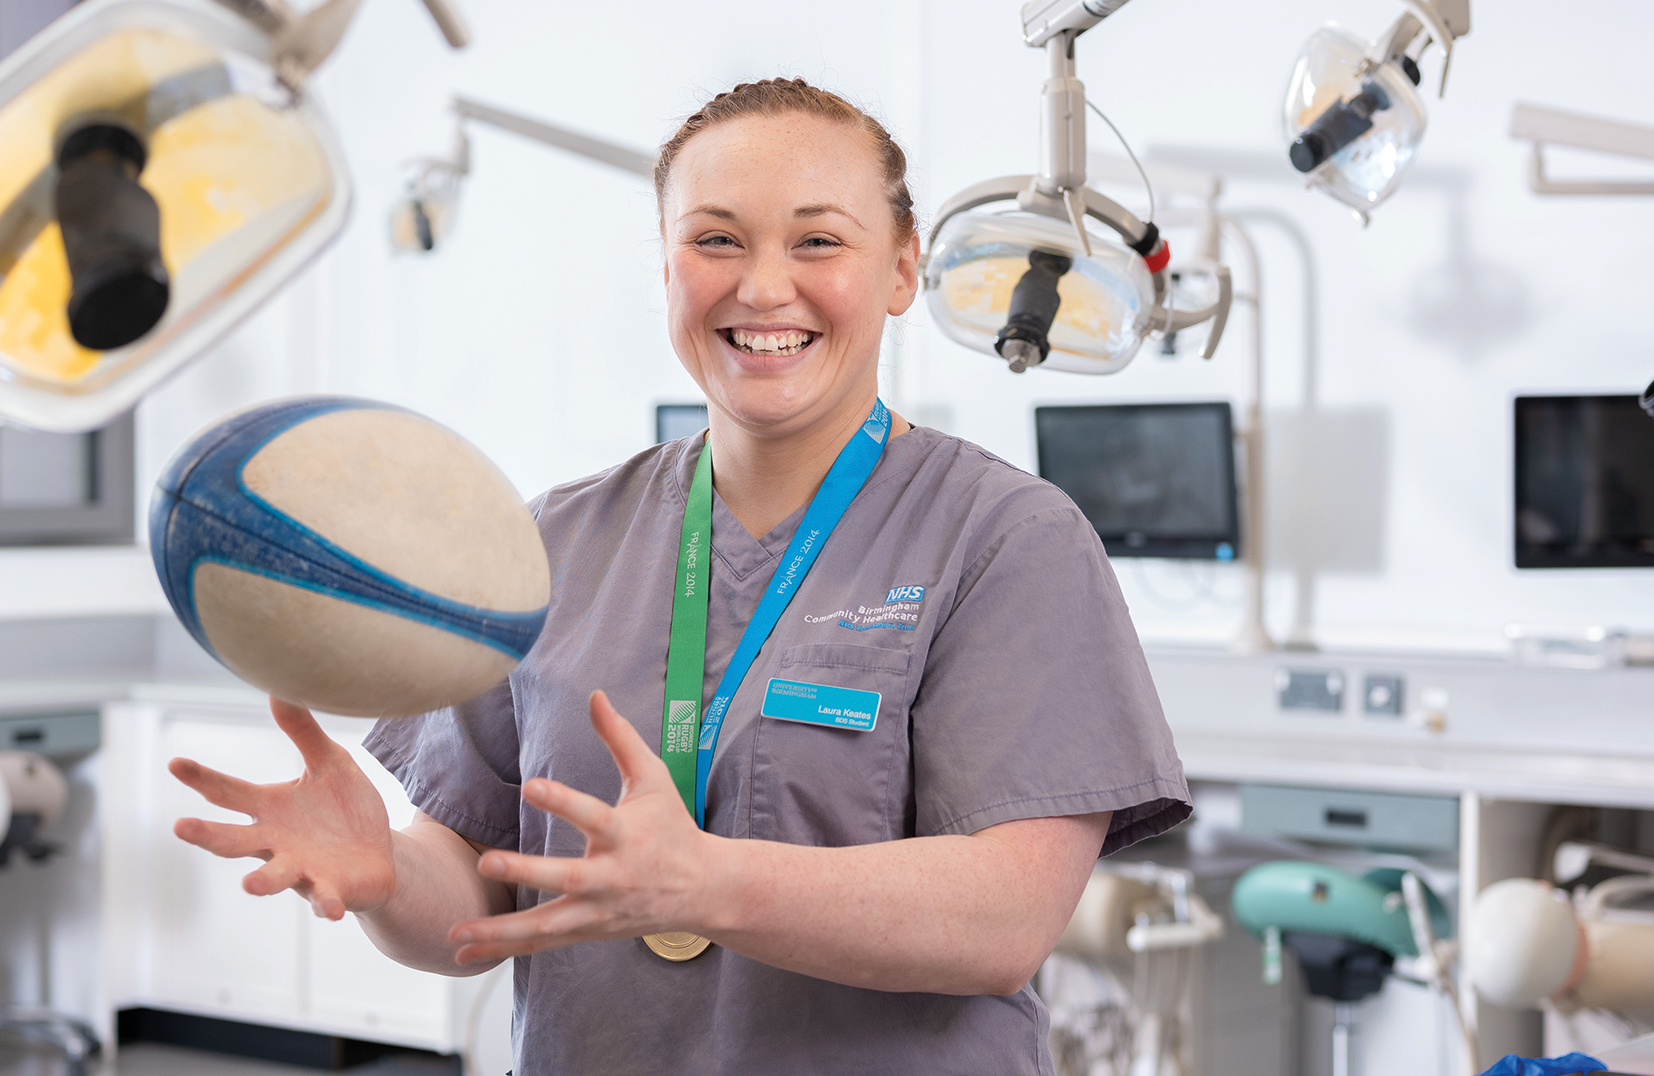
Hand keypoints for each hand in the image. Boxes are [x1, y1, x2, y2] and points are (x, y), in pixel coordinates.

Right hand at [171, 697, 395, 920]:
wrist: (380, 853)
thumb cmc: (344, 809)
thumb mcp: (329, 763)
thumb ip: (303, 732)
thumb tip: (279, 687)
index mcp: (270, 809)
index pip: (228, 792)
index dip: (202, 779)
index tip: (175, 763)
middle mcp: (275, 842)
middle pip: (233, 840)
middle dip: (208, 835)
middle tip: (180, 827)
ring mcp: (300, 870)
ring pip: (273, 877)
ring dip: (262, 881)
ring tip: (249, 885)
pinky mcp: (330, 891)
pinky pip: (325, 900)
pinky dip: (326, 905)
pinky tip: (332, 909)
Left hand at [448, 690, 711, 963]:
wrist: (703, 890)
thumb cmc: (672, 827)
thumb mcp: (654, 779)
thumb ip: (621, 739)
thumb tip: (595, 695)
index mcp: (627, 835)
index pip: (594, 817)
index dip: (564, 801)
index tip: (532, 784)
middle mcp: (613, 877)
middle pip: (567, 878)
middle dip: (527, 872)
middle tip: (486, 861)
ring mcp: (600, 911)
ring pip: (549, 925)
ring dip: (503, 930)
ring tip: (457, 932)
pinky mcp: (590, 931)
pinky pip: (543, 943)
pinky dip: (505, 949)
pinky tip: (465, 954)